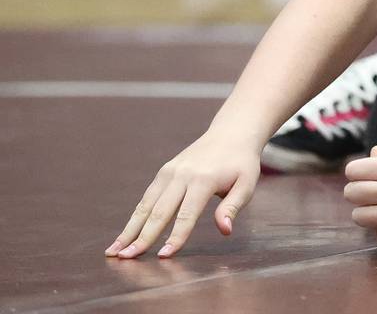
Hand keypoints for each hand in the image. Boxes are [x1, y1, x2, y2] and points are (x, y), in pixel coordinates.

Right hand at [106, 133, 259, 258]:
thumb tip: (225, 230)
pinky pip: (147, 198)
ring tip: (113, 251)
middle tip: (126, 258)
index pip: (187, 214)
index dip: (175, 236)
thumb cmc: (241, 163)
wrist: (230, 133)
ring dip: (129, 229)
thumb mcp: (247, 183)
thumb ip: (233, 206)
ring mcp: (170, 172)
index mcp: (203, 179)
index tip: (164, 256)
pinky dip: (134, 217)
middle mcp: (182, 175)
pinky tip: (125, 234)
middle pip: (159, 211)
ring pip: (146, 205)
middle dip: (142, 237)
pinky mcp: (164, 172)